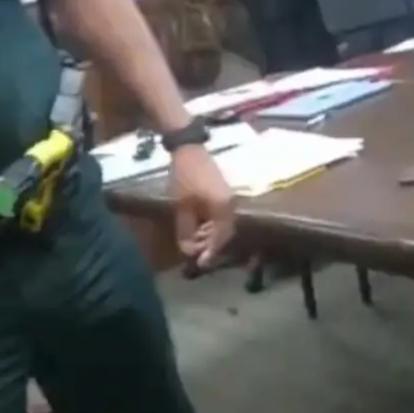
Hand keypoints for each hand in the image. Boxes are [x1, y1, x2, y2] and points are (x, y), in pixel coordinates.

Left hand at [170, 144, 235, 267]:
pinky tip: (198, 226)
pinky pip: (221, 215)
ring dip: (210, 235)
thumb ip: (186, 231)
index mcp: (224, 207)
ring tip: (195, 241)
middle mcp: (232, 204)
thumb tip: (189, 251)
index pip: (220, 238)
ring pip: (223, 224)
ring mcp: (229, 197)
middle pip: (224, 232)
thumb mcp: (182, 207)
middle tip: (196, 254)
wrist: (189, 149)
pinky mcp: (224, 193)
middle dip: (211, 245)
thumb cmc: (185, 177)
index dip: (210, 252)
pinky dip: (211, 224)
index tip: (200, 264)